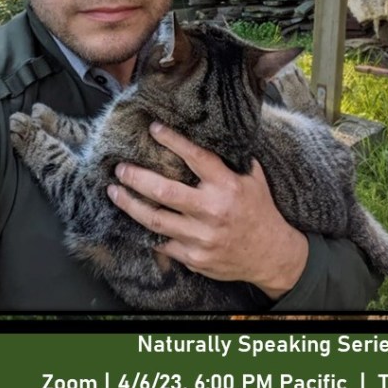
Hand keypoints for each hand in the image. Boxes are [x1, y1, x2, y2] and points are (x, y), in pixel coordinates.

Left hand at [107, 122, 308, 299]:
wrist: (272, 256)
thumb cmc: (260, 211)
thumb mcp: (253, 179)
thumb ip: (232, 159)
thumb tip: (212, 132)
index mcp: (227, 186)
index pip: (195, 156)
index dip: (172, 140)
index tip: (153, 128)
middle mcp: (212, 211)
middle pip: (164, 191)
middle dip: (136, 177)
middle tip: (120, 168)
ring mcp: (201, 237)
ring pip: (155, 219)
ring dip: (130, 204)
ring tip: (115, 191)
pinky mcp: (194, 258)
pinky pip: (162, 243)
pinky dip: (146, 231)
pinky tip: (131, 219)